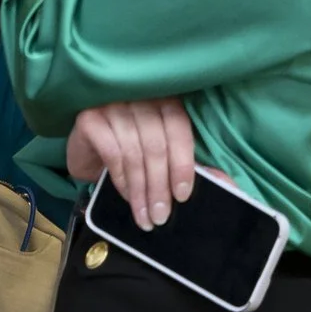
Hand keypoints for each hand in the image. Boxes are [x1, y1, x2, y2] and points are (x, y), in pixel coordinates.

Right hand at [68, 99, 196, 228]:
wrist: (85, 150)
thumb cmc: (128, 151)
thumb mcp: (162, 155)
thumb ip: (187, 164)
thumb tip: (225, 183)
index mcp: (163, 98)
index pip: (178, 128)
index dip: (182, 163)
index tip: (182, 196)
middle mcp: (138, 95)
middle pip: (156, 144)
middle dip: (160, 186)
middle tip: (161, 216)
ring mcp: (111, 103)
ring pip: (134, 152)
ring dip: (140, 190)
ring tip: (144, 216)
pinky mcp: (89, 117)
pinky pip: (112, 152)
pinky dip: (121, 179)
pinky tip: (125, 195)